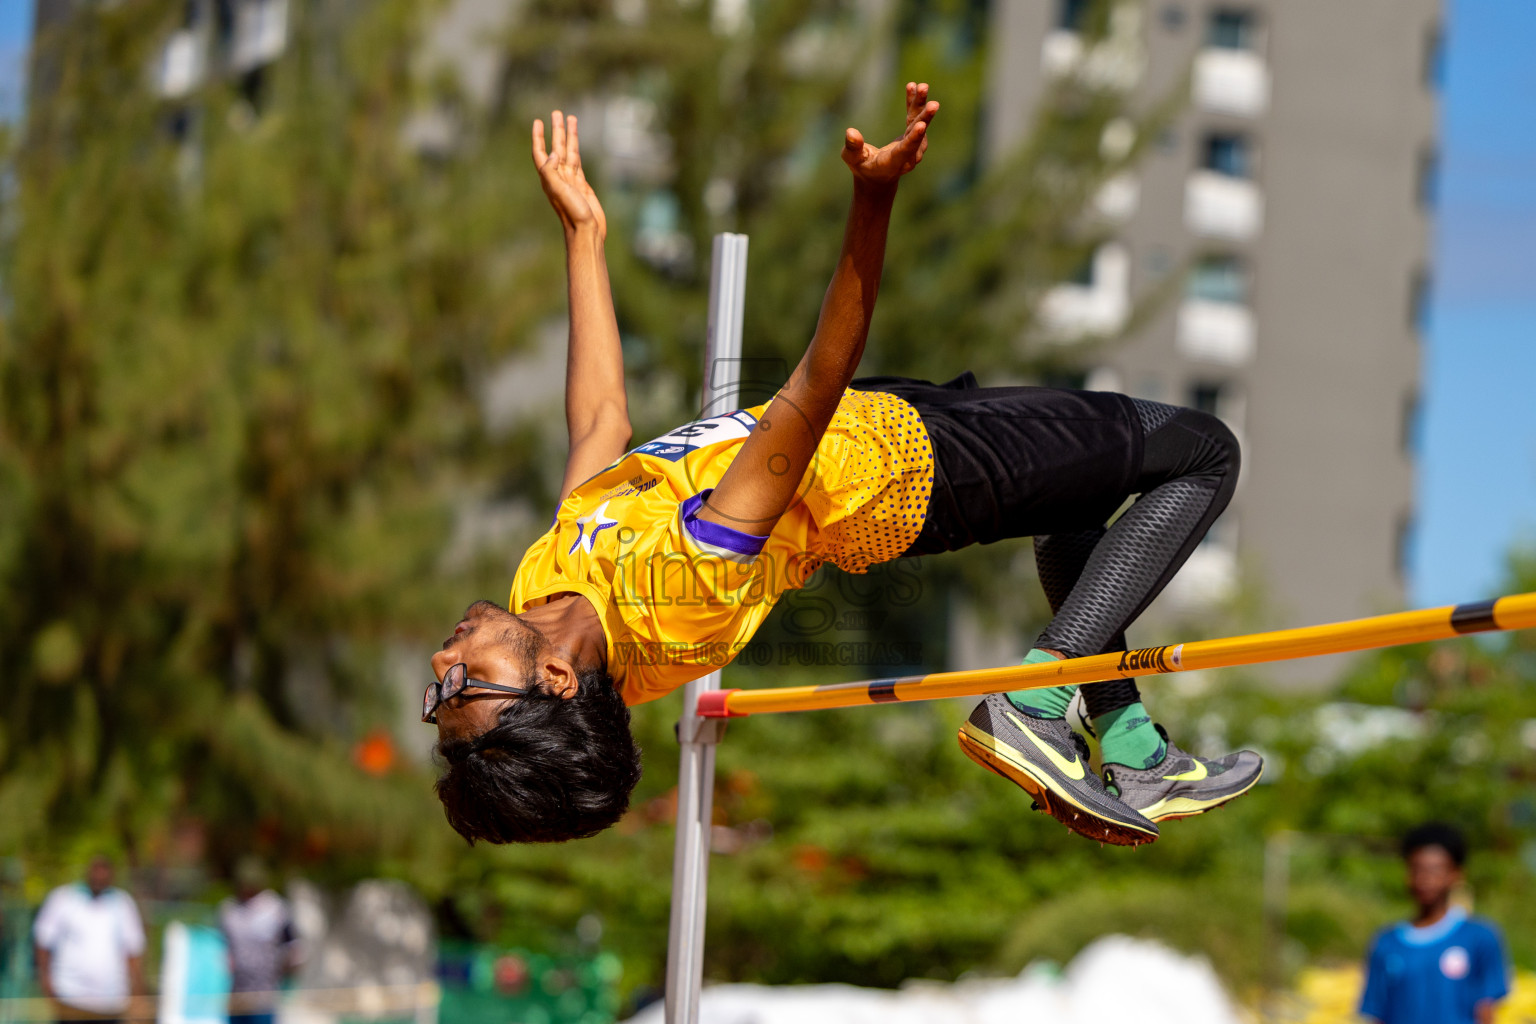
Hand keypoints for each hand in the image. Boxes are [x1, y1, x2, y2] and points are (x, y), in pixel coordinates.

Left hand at [532, 110, 606, 239]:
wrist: (586, 232)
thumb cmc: (572, 214)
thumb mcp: (559, 192)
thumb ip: (552, 172)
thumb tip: (553, 153)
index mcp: (549, 178)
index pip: (541, 153)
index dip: (538, 137)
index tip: (538, 122)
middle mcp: (558, 177)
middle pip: (556, 148)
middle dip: (556, 131)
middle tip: (557, 113)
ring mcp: (571, 180)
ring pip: (569, 152)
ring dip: (569, 137)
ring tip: (571, 119)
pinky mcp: (582, 185)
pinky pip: (578, 162)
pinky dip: (576, 150)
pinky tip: (576, 144)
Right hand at [840, 82, 939, 189]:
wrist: (879, 176)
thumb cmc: (862, 167)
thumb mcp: (852, 159)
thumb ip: (852, 148)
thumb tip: (851, 133)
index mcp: (893, 163)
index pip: (905, 151)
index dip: (913, 139)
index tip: (922, 126)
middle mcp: (908, 156)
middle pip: (918, 136)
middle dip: (924, 118)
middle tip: (933, 104)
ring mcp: (914, 146)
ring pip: (919, 123)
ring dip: (920, 105)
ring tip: (922, 87)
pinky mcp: (914, 136)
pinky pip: (916, 118)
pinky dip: (914, 103)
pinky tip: (913, 87)